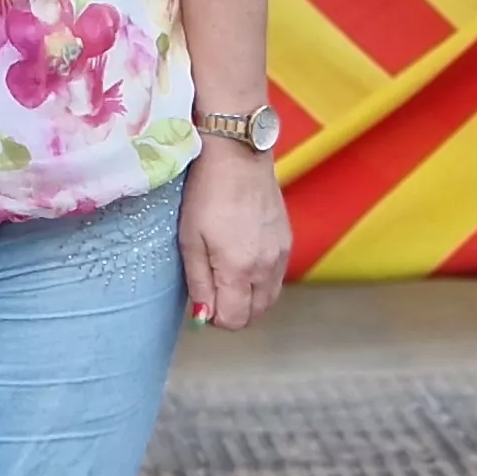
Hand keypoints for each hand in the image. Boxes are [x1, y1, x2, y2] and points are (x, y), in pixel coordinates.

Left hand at [180, 137, 288, 330]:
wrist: (238, 155)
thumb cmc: (206, 193)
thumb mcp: (189, 239)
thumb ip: (199, 283)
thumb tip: (203, 316)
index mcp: (239, 269)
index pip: (234, 320)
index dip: (214, 317)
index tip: (202, 300)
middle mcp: (266, 267)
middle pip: (255, 315)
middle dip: (233, 312)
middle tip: (213, 289)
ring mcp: (281, 254)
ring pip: (269, 299)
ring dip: (249, 298)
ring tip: (227, 275)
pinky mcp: (287, 241)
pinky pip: (276, 277)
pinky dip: (261, 280)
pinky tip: (243, 259)